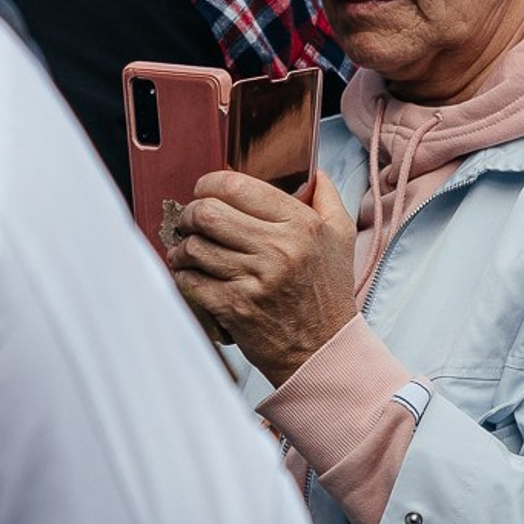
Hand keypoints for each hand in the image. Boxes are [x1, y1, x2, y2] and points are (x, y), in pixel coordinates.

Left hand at [166, 169, 356, 385]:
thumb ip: (328, 199)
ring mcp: (255, 280)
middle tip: (190, 221)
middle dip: (189, 215)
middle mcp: (278, 249)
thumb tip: (314, 173)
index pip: (238, 187)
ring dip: (182, 248)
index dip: (210, 184)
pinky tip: (190, 275)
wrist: (324, 350)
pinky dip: (183, 276)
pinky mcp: (236, 307)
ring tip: (187, 251)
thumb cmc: (328, 294)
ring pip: (194, 247)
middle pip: (207, 213)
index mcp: (301, 225)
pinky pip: (191, 281)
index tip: (205, 191)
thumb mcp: (341, 238)